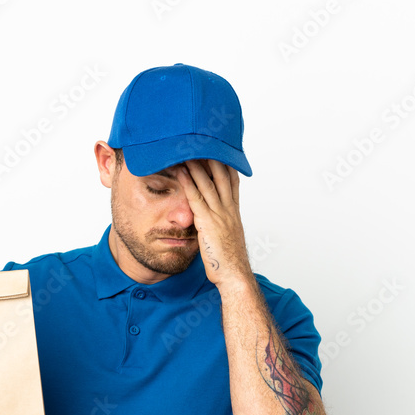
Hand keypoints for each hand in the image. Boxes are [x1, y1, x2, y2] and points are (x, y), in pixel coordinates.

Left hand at [175, 159, 250, 289]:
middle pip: (221, 175)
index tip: (220, 149)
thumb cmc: (229, 261)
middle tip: (203, 139)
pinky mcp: (207, 222)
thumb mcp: (228, 238)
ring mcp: (219, 214)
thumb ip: (221, 225)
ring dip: (196, 164)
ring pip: (207, 182)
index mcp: (234, 211)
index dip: (226, 163)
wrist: (234, 275)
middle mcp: (228, 208)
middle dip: (212, 156)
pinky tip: (180, 171)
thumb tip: (215, 222)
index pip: (232, 180)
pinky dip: (187, 182)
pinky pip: (195, 197)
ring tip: (186, 147)